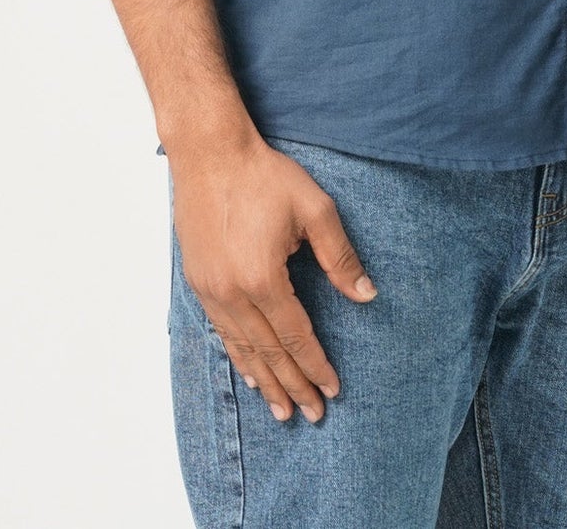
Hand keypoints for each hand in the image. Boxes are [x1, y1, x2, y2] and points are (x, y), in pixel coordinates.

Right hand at [170, 131, 377, 423]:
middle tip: (312, 414)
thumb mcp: (314, 209)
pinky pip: (221, 332)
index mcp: (264, 279)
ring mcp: (211, 290)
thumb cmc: (264, 176)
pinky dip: (238, 356)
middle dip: (293, 386)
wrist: (210, 153)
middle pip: (269, 352)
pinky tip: (249, 370)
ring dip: (264, 381)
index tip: (333, 389)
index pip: (297, 336)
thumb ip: (340, 257)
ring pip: (242, 348)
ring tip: (281, 410)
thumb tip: (366, 296)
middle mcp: (233, 293)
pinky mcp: (199, 282)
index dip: (316, 365)